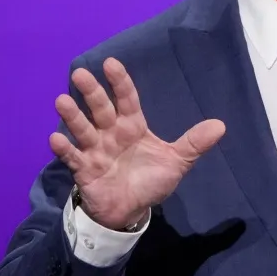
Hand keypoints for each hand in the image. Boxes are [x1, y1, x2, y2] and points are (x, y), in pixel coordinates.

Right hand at [50, 58, 225, 229]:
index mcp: (133, 127)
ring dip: (72, 116)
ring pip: (82, 129)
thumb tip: (221, 125)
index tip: (112, 63)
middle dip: (91, 92)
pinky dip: (64, 149)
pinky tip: (56, 139)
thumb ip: (193, 143)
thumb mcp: (176, 162)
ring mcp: (95, 150)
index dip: (120, 82)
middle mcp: (111, 133)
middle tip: (80, 74)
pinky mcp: (84, 169)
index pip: (127, 100)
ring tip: (61, 100)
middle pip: (101, 109)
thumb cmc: (150, 182)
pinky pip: (72, 157)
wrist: (131, 211)